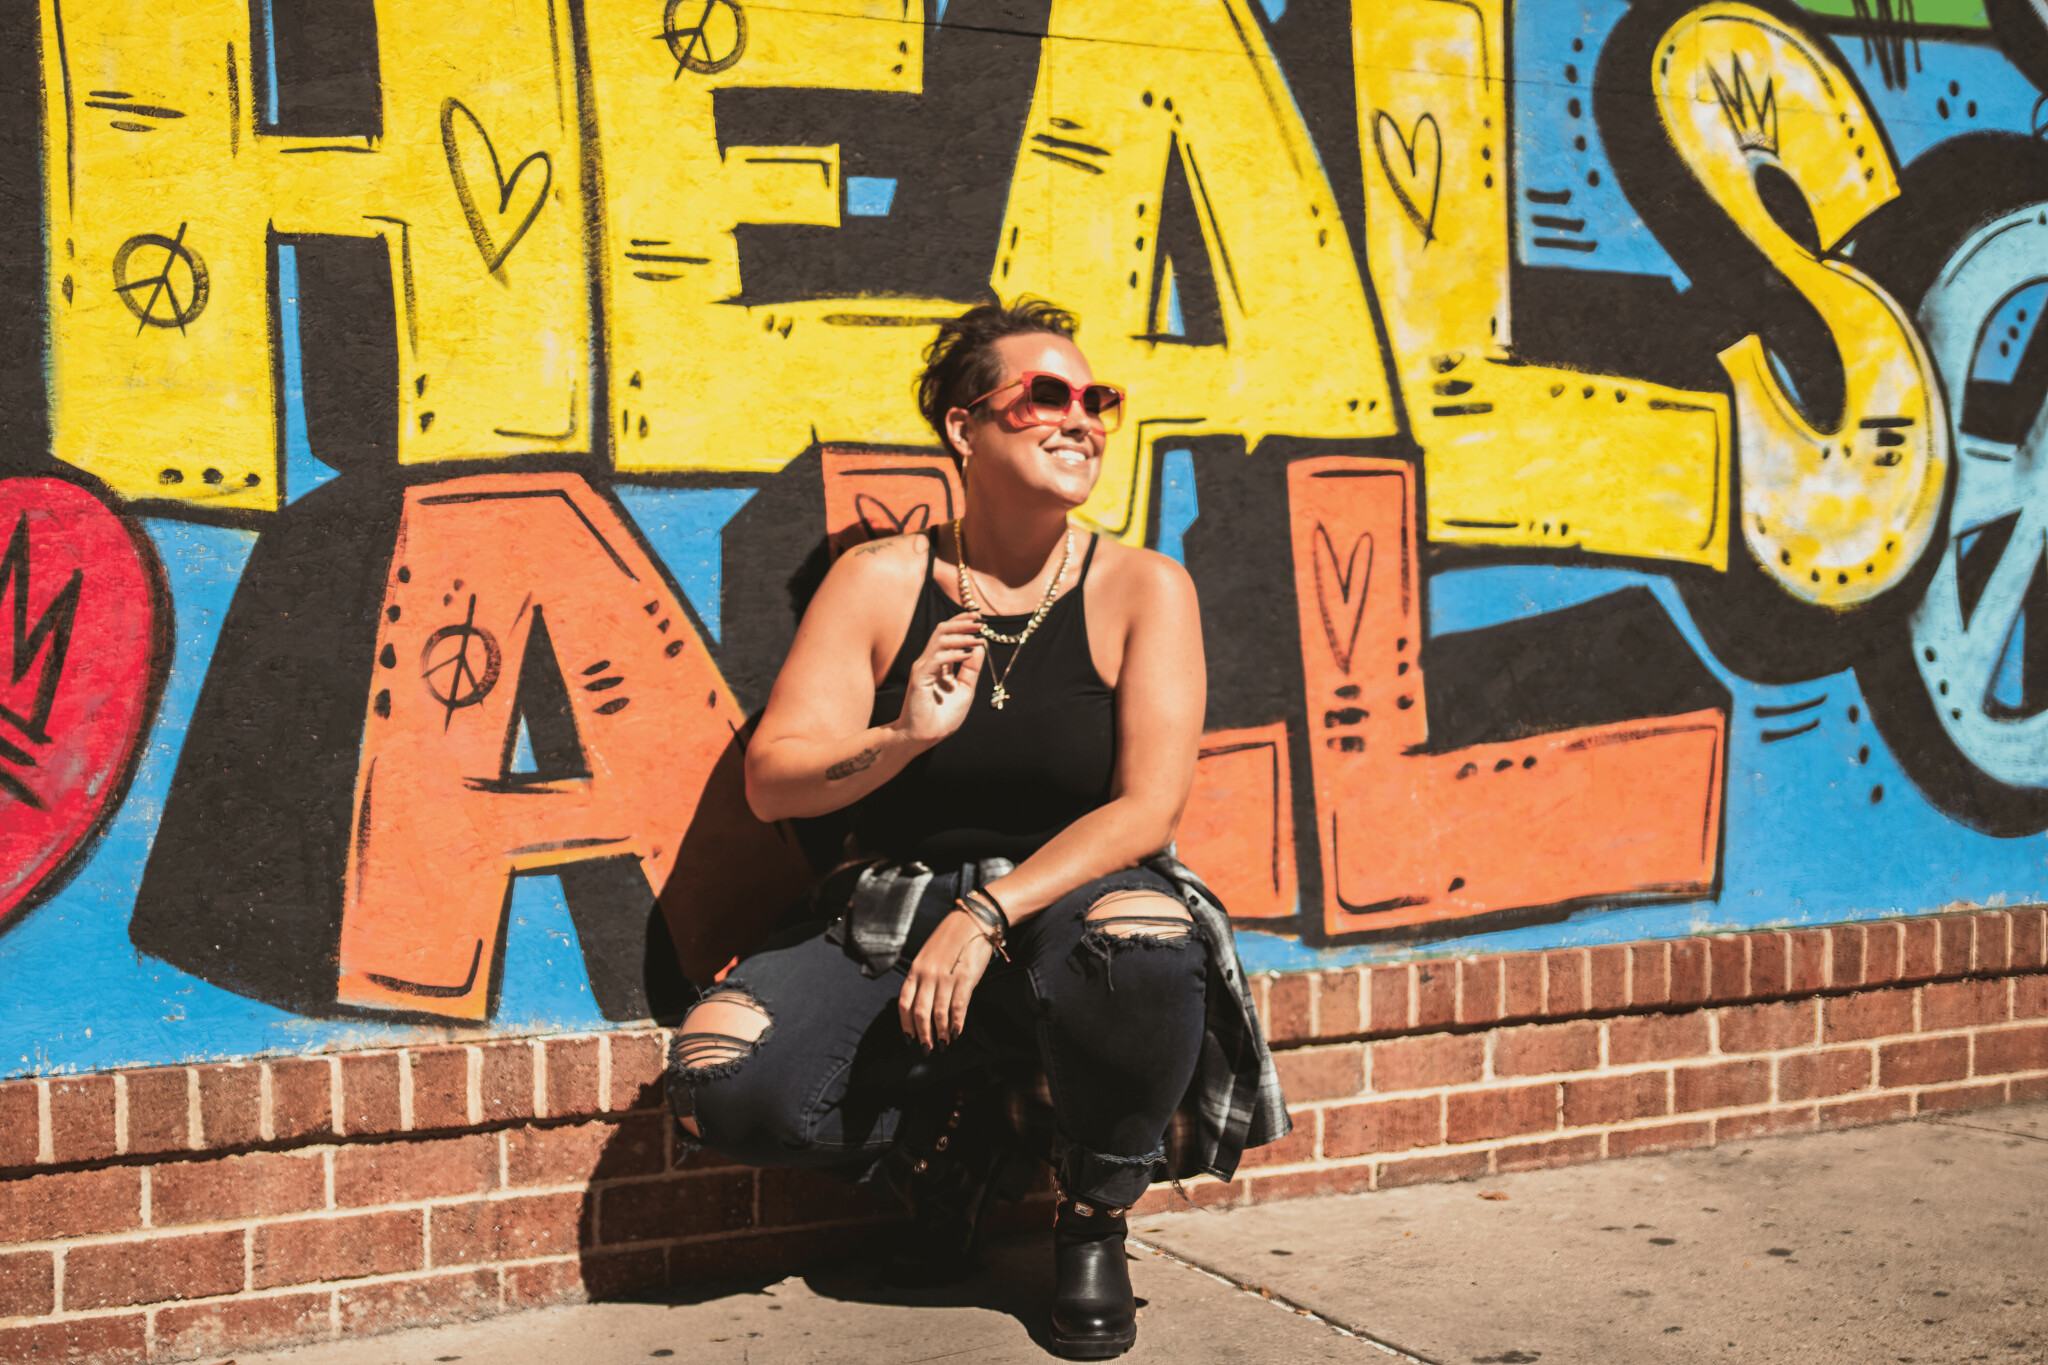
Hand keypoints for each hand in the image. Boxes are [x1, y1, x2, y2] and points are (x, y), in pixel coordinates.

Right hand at [895, 610, 985, 744]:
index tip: (979, 618)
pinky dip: (954, 654)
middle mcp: (929, 662)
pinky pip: (937, 659)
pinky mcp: (919, 678)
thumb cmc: (941, 717)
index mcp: (939, 664)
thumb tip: (980, 647)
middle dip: (961, 622)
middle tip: (979, 621)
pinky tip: (968, 654)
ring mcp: (923, 668)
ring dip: (961, 635)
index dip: (962, 624)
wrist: (925, 736)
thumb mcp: (965, 690)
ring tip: (978, 637)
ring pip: (939, 640)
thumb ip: (971, 670)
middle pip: (942, 631)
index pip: (948, 635)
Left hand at [898, 908, 996, 1050]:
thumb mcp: (929, 955)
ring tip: (943, 1045)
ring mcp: (946, 977)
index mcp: (916, 969)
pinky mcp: (965, 978)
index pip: (904, 1003)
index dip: (906, 1024)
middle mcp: (927, 975)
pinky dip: (956, 1023)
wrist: (974, 920)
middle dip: (922, 1035)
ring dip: (940, 1033)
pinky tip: (956, 1033)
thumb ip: (923, 977)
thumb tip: (923, 1003)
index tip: (909, 1038)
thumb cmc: (952, 938)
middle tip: (926, 1049)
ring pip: (939, 1014)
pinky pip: (958, 1007)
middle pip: (920, 1013)